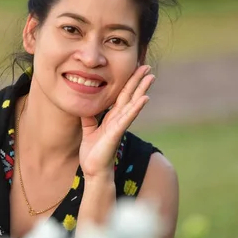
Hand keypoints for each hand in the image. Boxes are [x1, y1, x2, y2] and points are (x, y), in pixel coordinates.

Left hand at [79, 65, 154, 179]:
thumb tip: (85, 105)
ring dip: (142, 89)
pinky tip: (145, 98)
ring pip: (132, 104)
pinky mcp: (116, 133)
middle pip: (130, 96)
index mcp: (112, 117)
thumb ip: (89, 117)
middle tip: (148, 67)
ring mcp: (119, 126)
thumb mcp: (88, 129)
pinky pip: (127, 118)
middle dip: (138, 81)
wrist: (93, 170)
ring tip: (151, 77)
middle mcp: (118, 119)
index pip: (122, 96)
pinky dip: (136, 108)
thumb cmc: (93, 153)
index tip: (135, 69)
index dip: (128, 83)